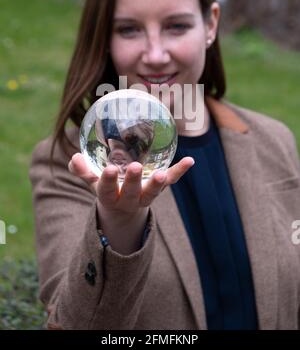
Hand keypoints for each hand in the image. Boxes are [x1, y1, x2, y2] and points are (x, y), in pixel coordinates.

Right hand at [68, 153, 194, 214]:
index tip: (109, 169)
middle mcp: (128, 199)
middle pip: (131, 193)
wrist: (123, 208)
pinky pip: (171, 181)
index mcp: (110, 197)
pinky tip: (190, 160)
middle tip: (135, 168)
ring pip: (153, 192)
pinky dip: (180, 171)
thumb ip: (82, 170)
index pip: (107, 191)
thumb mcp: (92, 181)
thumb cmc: (106, 188)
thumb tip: (74, 157)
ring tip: (163, 173)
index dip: (108, 181)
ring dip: (158, 183)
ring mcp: (145, 195)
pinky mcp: (159, 189)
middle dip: (133, 182)